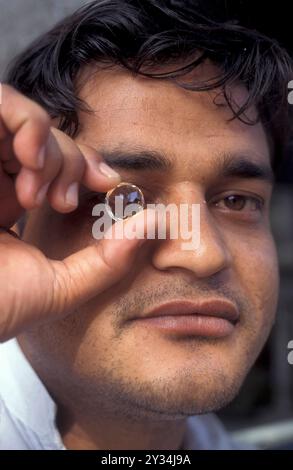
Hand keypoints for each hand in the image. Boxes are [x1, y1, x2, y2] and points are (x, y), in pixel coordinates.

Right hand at [0, 84, 155, 341]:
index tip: (107, 184)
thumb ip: (108, 260)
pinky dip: (24, 119)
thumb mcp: (61, 287)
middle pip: (49, 141)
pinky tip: (28, 156)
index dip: (88, 166)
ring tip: (37, 187)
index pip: (61, 166)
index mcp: (16, 203)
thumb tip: (156, 222)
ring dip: (47, 146)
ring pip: (27, 120)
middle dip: (68, 163)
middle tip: (60, 202)